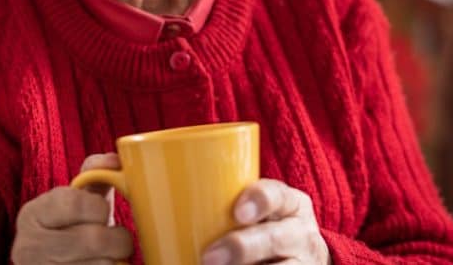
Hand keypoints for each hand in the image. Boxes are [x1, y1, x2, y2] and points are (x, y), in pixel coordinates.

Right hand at [11, 153, 132, 263]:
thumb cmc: (71, 227)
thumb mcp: (78, 197)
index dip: (99, 208)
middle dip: (118, 239)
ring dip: (116, 261)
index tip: (104, 212)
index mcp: (32, 214)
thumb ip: (95, 172)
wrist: (52, 263)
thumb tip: (116, 161)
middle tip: (120, 240)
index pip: (74, 203)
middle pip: (92, 240)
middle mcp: (28, 248)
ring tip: (111, 257)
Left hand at [202, 179, 330, 264]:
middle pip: (276, 238)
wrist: (303, 258)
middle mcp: (301, 234)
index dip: (260, 200)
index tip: (237, 213)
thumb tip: (149, 199)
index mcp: (290, 204)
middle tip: (208, 257)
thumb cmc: (266, 227)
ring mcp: (302, 264)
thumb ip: (223, 206)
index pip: (277, 195)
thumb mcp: (259, 211)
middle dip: (242, 247)